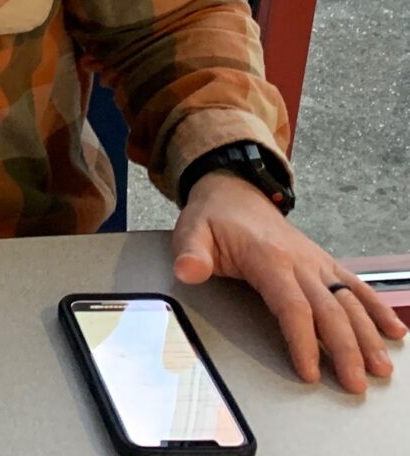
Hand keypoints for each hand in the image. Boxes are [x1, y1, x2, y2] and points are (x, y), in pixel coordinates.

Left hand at [172, 172, 406, 392]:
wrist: (234, 191)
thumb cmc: (213, 218)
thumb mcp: (191, 231)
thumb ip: (190, 254)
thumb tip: (188, 271)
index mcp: (269, 258)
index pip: (292, 306)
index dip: (303, 341)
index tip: (309, 372)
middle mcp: (300, 261)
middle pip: (330, 310)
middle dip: (346, 349)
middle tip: (356, 384)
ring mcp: (316, 262)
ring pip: (349, 301)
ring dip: (368, 335)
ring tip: (382, 367)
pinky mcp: (324, 263)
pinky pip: (356, 286)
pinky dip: (377, 308)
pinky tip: (396, 331)